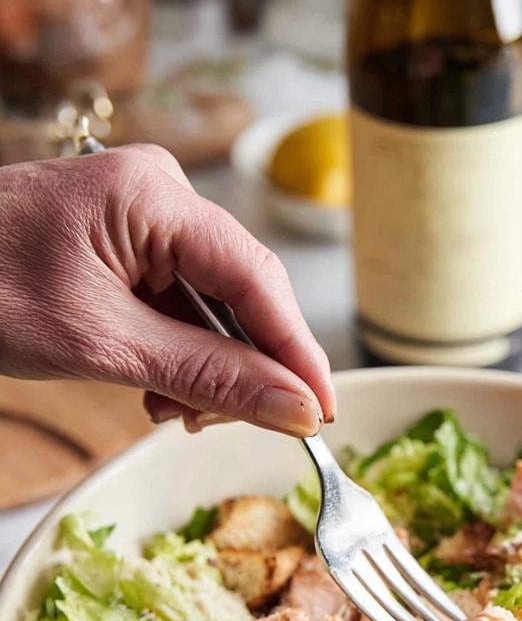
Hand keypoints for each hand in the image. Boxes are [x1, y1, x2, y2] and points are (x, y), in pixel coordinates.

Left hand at [0, 145, 334, 436]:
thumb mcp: (100, 345)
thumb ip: (206, 376)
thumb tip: (294, 408)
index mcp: (156, 195)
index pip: (258, 280)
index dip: (297, 353)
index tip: (322, 413)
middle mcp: (160, 195)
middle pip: (242, 294)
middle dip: (244, 368)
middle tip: (235, 426)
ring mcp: (142, 219)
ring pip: (212, 307)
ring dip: (206, 371)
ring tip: (175, 415)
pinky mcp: (124, 246)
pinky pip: (178, 306)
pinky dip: (177, 356)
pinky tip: (159, 393)